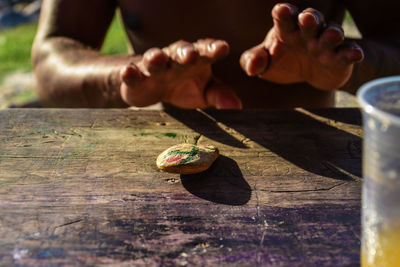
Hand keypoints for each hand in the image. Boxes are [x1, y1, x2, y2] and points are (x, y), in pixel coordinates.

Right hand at [120, 39, 241, 108]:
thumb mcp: (205, 92)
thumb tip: (237, 106)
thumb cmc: (185, 87)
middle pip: (181, 52)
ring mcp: (155, 67)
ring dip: (156, 57)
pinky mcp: (137, 78)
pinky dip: (130, 72)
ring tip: (157, 58)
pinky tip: (129, 71)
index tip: (222, 48)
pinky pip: (133, 73)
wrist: (153, 90)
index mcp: (196, 60)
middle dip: (185, 52)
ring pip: (155, 59)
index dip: (213, 49)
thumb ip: (220, 95)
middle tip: (190, 55)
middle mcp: (175, 59)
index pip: (206, 51)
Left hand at [240, 3, 363, 89]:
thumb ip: (253, 61)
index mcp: (286, 29)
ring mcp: (326, 44)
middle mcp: (308, 32)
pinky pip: (347, 54)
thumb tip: (252, 66)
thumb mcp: (263, 63)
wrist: (304, 74)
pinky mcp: (341, 59)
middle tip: (307, 18)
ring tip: (333, 35)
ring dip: (332, 34)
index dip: (283, 14)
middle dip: (309, 19)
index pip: (284, 18)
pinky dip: (352, 53)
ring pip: (331, 34)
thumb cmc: (281, 62)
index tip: (281, 11)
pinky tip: (355, 54)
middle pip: (310, 21)